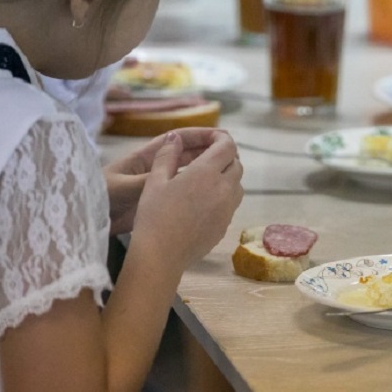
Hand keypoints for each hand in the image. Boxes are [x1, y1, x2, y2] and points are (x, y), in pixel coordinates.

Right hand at [128, 129, 243, 270]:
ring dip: (228, 177)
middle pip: (236, 164)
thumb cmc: (154, 215)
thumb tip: (175, 137)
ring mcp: (228, 209)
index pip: (227, 146)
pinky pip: (231, 205)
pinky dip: (224, 197)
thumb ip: (167, 155)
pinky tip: (204, 203)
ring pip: (237, 185)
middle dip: (226, 157)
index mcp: (207, 172)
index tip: (211, 137)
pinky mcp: (226, 225)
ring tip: (207, 180)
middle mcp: (224, 188)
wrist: (161, 255)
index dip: (221, 138)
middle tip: (208, 158)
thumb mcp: (154, 181)